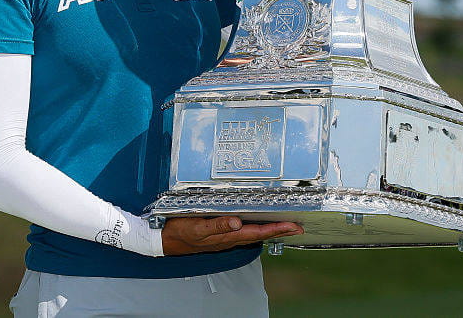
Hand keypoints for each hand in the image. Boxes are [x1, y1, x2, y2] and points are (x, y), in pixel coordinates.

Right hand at [161, 216, 302, 255]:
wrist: (164, 240)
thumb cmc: (180, 231)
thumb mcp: (197, 226)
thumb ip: (217, 225)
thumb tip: (238, 222)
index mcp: (227, 235)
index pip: (257, 232)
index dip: (276, 229)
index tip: (293, 226)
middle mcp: (229, 238)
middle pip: (259, 234)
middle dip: (279, 231)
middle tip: (297, 227)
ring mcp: (225, 237)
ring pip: (253, 234)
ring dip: (270, 230)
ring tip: (285, 226)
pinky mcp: (220, 234)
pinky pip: (243, 232)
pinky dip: (255, 228)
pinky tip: (258, 225)